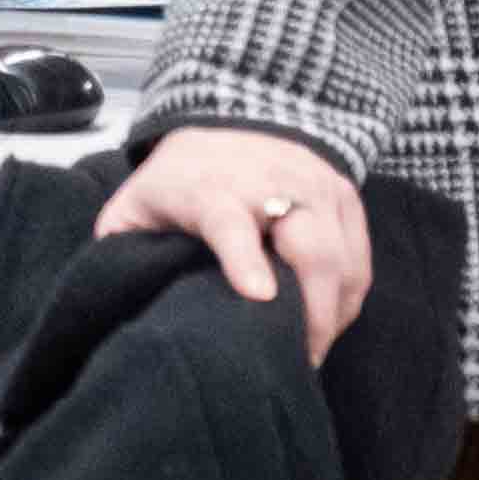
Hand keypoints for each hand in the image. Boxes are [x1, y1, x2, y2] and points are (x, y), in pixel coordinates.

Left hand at [98, 124, 373, 360]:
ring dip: (330, 316)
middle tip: (296, 360)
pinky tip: (325, 323)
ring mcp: (316, 186)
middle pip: (310, 248)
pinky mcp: (345, 195)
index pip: (230, 222)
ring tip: (308, 350)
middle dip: (311, 313)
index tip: (258, 297)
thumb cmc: (178, 181)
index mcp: (211, 187)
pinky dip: (346, 299)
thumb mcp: (136, 205)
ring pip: (343, 261)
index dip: (244, 259)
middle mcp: (272, 181)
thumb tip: (119, 296)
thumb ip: (123, 246)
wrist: (230, 119)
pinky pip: (359, 260)